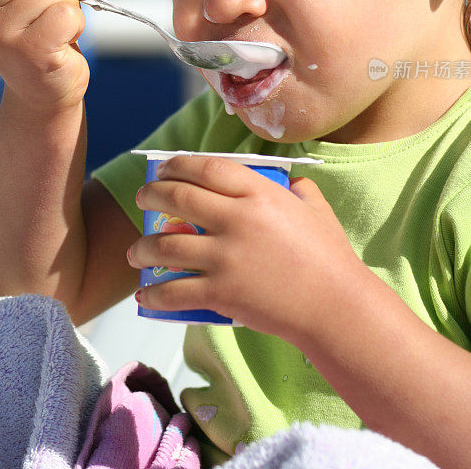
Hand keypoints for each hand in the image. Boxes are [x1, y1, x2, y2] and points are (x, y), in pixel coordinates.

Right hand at [0, 0, 87, 111]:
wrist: (45, 94)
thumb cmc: (41, 45)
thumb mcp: (27, 4)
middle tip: (58, 6)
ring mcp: (6, 36)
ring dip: (69, 9)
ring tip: (61, 31)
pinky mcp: (33, 52)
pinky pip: (66, 15)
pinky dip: (76, 24)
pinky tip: (66, 41)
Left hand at [127, 154, 358, 340]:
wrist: (335, 305)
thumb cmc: (329, 255)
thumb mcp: (316, 207)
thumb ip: (296, 188)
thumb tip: (286, 181)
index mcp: (260, 193)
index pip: (207, 168)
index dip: (178, 164)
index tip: (164, 168)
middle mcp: (237, 219)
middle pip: (179, 198)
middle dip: (152, 196)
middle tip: (143, 199)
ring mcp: (226, 257)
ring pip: (167, 245)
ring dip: (143, 247)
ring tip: (135, 251)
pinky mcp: (221, 293)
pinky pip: (175, 291)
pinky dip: (154, 294)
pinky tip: (145, 295)